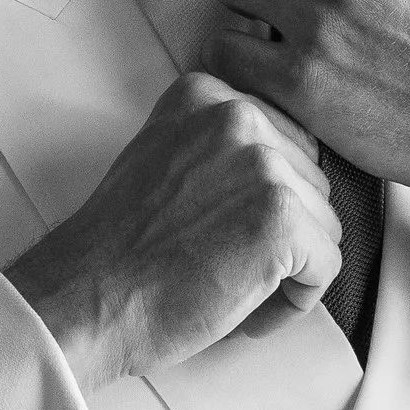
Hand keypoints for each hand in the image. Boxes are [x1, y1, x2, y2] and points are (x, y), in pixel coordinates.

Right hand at [9, 72, 341, 391]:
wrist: (83, 299)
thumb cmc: (117, 251)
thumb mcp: (161, 159)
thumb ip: (216, 150)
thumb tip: (276, 172)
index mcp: (208, 97)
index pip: (285, 145)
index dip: (264, 202)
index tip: (226, 232)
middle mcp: (239, 118)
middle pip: (311, 184)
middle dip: (283, 236)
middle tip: (229, 267)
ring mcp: (264, 167)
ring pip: (324, 228)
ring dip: (289, 271)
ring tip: (233, 291)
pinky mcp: (282, 221)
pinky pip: (326, 270)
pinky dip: (293, 303)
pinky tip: (245, 312)